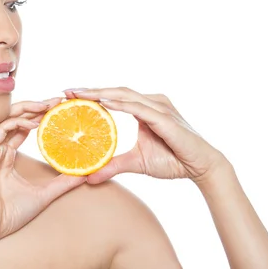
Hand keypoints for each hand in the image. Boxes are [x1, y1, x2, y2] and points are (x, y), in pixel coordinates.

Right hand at [0, 98, 85, 242]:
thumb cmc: (11, 213)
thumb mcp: (44, 195)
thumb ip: (62, 183)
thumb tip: (84, 176)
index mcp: (7, 156)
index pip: (23, 127)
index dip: (39, 116)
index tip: (58, 110)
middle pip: (15, 117)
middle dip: (35, 106)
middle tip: (56, 101)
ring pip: (6, 117)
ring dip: (26, 108)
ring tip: (47, 105)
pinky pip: (1, 129)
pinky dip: (17, 122)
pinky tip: (34, 122)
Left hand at [63, 87, 228, 184]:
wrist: (201, 168)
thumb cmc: (173, 161)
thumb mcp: (136, 163)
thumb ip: (113, 166)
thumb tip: (88, 178)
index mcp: (144, 108)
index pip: (113, 97)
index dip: (92, 95)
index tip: (68, 96)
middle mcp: (151, 102)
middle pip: (116, 91)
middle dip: (90, 90)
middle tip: (66, 90)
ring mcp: (159, 108)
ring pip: (125, 95)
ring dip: (101, 93)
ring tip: (79, 94)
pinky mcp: (165, 118)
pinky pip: (139, 108)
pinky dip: (121, 104)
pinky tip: (105, 103)